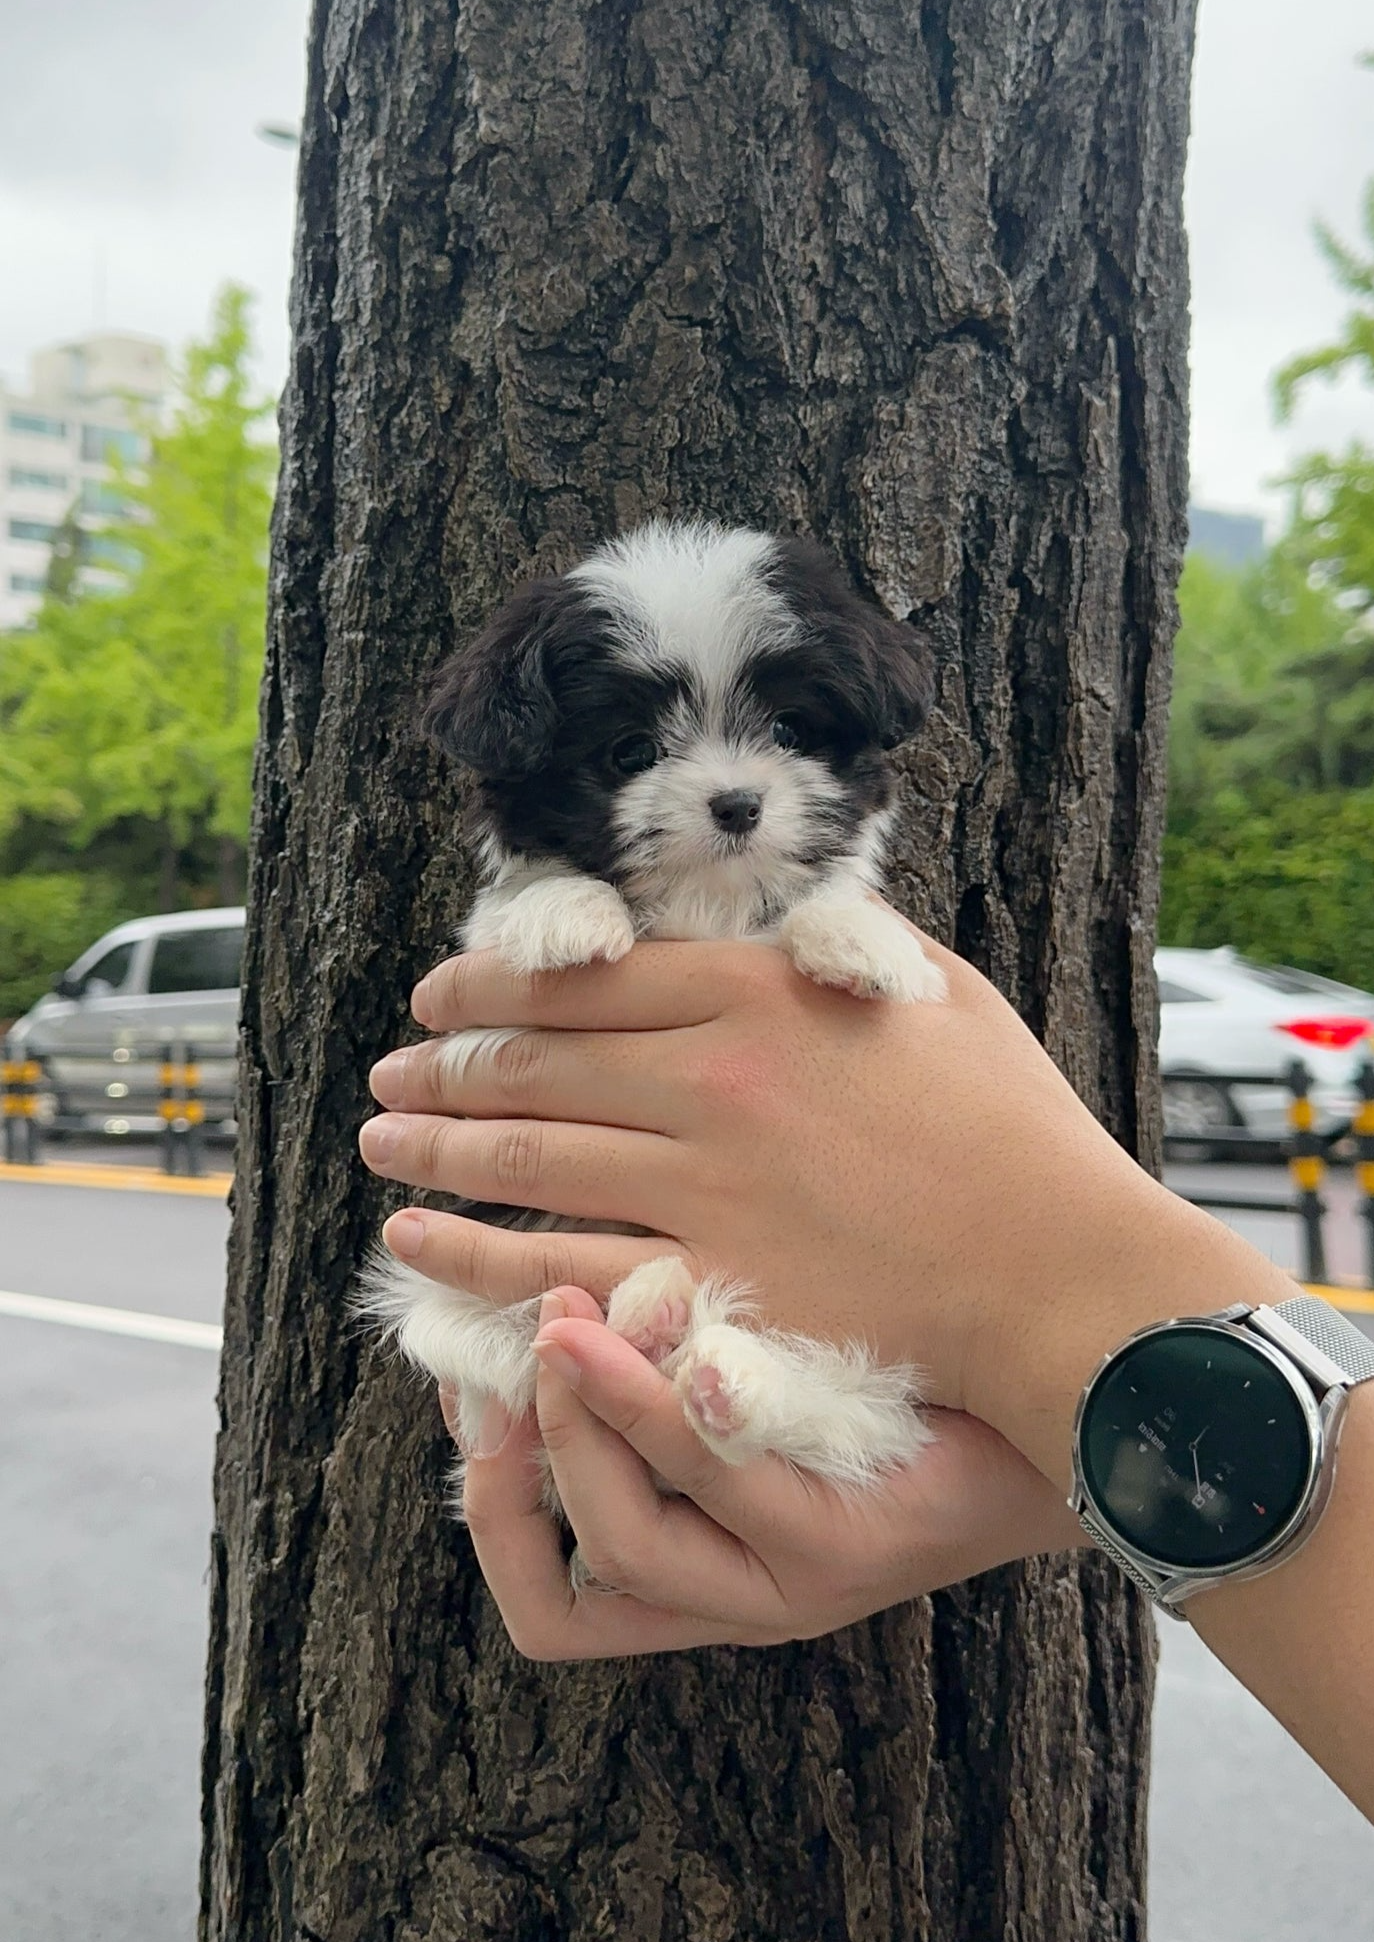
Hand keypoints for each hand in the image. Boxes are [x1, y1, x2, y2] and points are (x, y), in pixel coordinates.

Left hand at [362, 920, 1289, 1480]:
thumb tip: (780, 925)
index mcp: (759, 992)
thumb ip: (838, 948)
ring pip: (528, 1153)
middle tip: (390, 1068)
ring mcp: (700, 1183)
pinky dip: (472, 1252)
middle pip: (538, 1059)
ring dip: (436, 1143)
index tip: (441, 992)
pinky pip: (556, 1265)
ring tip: (379, 1138)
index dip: (493, 983)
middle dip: (444, 1061)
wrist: (1059, 1269)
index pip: (588, 977)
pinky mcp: (704, 1282)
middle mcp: (710, 1077)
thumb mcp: (933, 991)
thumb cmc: (1015, 1129)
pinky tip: (412, 1241)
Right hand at [454, 1286, 1082, 1658]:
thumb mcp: (748, 1359)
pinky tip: (654, 1317)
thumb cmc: (892, 1362)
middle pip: (560, 1606)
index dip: (487, 1502)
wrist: (1057, 1386)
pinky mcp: (853, 1547)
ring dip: (574, 1430)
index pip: (547, 1601)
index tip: (466, 1385)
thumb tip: (529, 1277)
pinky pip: (726, 1491)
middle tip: (499, 1359)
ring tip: (559, 1321)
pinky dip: (667, 1410)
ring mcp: (793, 1586)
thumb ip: (651, 1345)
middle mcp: (734, 1601)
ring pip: (629, 1550)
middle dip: (506, 1477)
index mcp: (701, 1568)